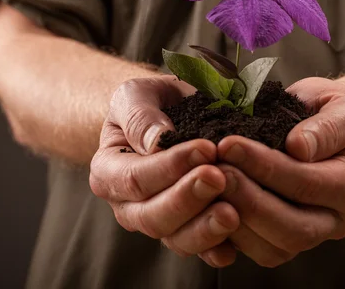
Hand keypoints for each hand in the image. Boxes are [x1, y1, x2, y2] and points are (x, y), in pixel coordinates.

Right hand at [89, 77, 239, 266]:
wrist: (169, 115)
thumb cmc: (151, 103)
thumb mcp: (137, 94)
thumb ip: (140, 115)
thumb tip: (156, 141)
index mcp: (109, 172)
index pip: (134, 178)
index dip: (170, 167)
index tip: (206, 148)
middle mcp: (128, 205)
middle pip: (153, 216)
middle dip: (188, 198)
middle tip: (219, 177)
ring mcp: (160, 222)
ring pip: (177, 238)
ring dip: (205, 229)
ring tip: (232, 213)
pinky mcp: (188, 232)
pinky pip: (200, 249)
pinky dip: (217, 249)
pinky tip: (235, 245)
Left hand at [199, 77, 344, 266]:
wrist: (330, 124)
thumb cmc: (335, 111)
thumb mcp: (344, 105)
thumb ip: (328, 126)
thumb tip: (299, 148)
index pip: (308, 183)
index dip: (266, 166)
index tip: (229, 144)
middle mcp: (339, 219)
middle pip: (293, 227)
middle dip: (248, 199)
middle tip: (214, 170)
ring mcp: (315, 234)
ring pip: (275, 248)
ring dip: (237, 219)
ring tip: (209, 185)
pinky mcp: (289, 241)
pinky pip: (261, 252)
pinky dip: (234, 235)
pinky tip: (212, 205)